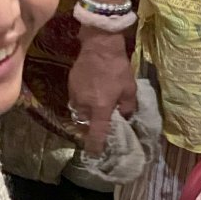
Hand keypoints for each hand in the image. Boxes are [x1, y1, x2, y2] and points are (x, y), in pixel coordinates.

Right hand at [68, 30, 136, 155]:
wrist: (99, 46)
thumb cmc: (117, 68)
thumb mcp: (130, 89)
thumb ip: (128, 107)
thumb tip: (123, 117)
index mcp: (100, 108)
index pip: (96, 134)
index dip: (95, 146)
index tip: (95, 153)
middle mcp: (84, 105)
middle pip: (86, 123)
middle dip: (93, 124)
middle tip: (102, 120)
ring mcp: (75, 95)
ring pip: (80, 111)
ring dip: (88, 111)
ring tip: (97, 103)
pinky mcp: (70, 85)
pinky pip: (76, 99)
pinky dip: (83, 99)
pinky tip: (92, 91)